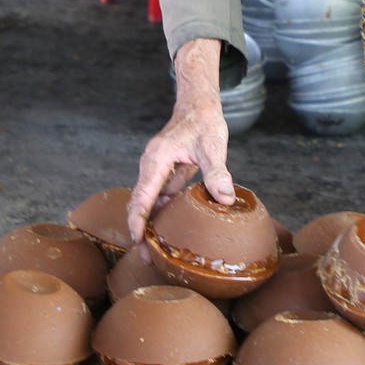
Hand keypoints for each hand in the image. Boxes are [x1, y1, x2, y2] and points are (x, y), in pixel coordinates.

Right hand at [127, 40, 234, 248]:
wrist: (198, 104)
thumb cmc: (204, 122)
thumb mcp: (214, 146)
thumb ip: (217, 172)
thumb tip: (226, 199)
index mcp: (156, 161)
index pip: (142, 197)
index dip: (139, 221)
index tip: (138, 242)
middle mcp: (150, 167)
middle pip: (139, 205)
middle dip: (140, 232)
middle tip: (147, 259)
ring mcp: (156, 171)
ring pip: (147, 203)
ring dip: (149, 227)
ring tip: (156, 254)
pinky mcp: (165, 174)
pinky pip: (158, 198)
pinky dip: (160, 216)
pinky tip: (168, 234)